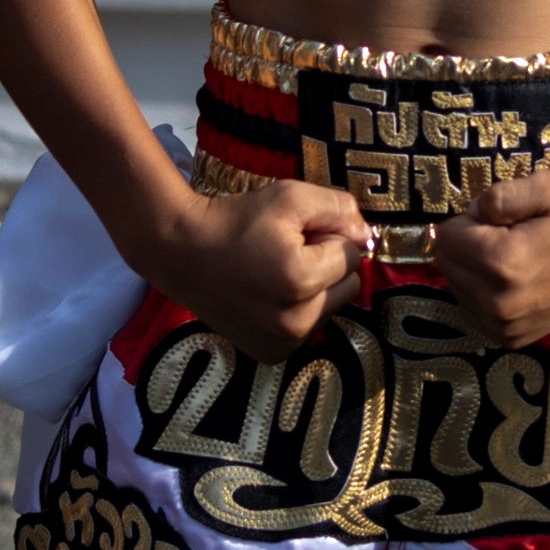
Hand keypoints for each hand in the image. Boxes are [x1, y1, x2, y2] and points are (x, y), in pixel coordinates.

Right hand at [144, 179, 369, 358]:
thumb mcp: (289, 196)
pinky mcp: (271, 354)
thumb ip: (338, 208)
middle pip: (348, 286)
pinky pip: (308, 329)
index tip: (297, 232)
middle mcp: (297, 320)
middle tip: (290, 251)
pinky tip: (270, 296)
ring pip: (330, 309)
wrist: (182, 252)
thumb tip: (367, 234)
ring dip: (316, 290)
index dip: (329, 236)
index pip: (353, 254)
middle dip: (328, 266)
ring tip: (277, 273)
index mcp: (302, 279)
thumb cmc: (236, 220)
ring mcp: (284, 342)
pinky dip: (298, 312)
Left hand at [428, 166, 549, 345]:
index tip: (502, 218)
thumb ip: (502, 194)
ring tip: (513, 258)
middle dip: (467, 244)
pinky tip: (511, 282)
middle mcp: (497, 302)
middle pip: (446, 263)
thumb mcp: (548, 185)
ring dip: (473, 269)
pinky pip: (470, 309)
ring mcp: (503, 326)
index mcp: (502, 262)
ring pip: (455, 287)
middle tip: (506, 236)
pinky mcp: (508, 339)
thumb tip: (472, 213)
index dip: (470, 219)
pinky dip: (482, 292)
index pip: (445, 235)